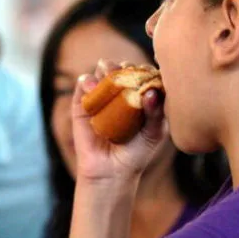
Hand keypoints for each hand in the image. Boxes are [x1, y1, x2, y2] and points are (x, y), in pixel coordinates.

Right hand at [72, 59, 167, 183]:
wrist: (110, 171)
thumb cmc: (137, 152)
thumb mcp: (153, 133)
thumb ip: (156, 113)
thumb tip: (151, 92)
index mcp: (142, 93)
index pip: (145, 72)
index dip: (146, 69)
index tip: (148, 74)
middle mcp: (122, 90)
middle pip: (124, 67)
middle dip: (126, 66)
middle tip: (127, 72)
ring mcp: (102, 94)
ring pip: (103, 69)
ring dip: (106, 67)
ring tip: (108, 75)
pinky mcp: (83, 101)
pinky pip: (83, 83)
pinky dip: (87, 81)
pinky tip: (92, 87)